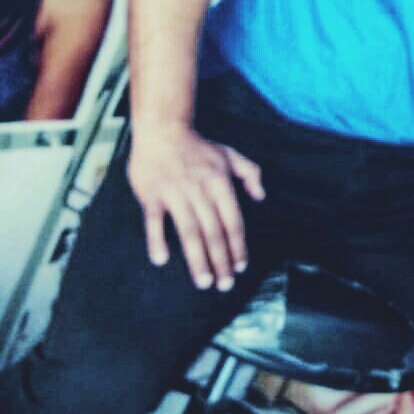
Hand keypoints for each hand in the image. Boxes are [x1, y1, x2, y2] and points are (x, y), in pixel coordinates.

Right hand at [127, 123, 264, 290]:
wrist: (162, 129)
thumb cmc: (197, 146)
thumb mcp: (230, 154)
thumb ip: (250, 173)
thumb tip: (261, 196)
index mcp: (219, 182)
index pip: (233, 221)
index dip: (238, 246)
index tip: (241, 266)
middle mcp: (199, 189)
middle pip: (213, 231)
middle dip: (221, 260)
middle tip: (225, 284)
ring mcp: (175, 192)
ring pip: (189, 231)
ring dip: (197, 259)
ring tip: (204, 281)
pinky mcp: (152, 194)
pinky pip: (154, 221)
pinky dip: (157, 239)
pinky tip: (161, 259)